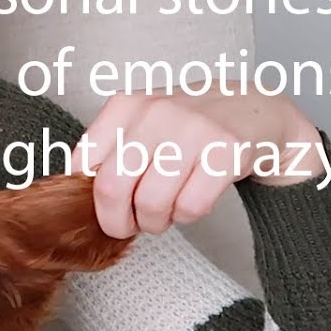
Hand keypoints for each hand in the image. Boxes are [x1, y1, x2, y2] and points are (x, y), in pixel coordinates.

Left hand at [71, 81, 324, 238]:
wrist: (256, 110)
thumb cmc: (187, 127)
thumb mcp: (141, 125)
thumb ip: (109, 152)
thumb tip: (75, 192)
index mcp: (125, 106)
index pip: (84, 165)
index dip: (92, 198)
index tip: (106, 208)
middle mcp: (155, 113)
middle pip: (112, 188)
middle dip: (117, 220)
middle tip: (131, 225)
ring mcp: (192, 130)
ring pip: (151, 202)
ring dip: (155, 222)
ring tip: (164, 213)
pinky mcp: (226, 151)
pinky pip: (191, 206)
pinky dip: (187, 216)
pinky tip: (192, 202)